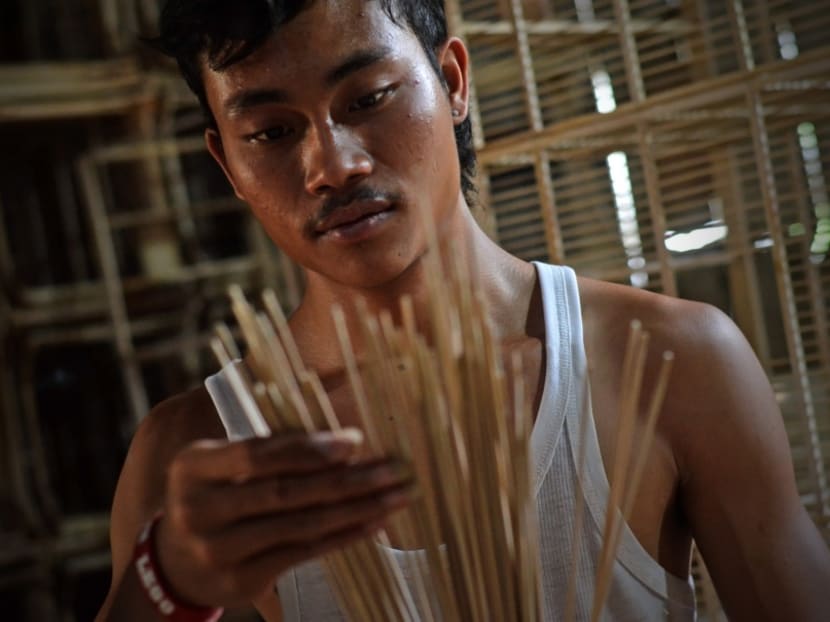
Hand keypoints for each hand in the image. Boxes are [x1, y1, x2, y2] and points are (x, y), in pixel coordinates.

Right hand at [154, 429, 412, 607]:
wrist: (176, 562)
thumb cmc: (216, 494)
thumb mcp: (221, 463)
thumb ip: (270, 447)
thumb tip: (346, 438)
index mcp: (193, 466)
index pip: (258, 454)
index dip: (309, 448)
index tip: (355, 440)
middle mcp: (199, 508)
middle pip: (285, 492)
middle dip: (347, 479)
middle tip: (394, 470)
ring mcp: (217, 549)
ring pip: (300, 525)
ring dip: (356, 509)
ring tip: (395, 496)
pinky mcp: (240, 580)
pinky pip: (302, 553)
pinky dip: (342, 536)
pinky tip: (373, 523)